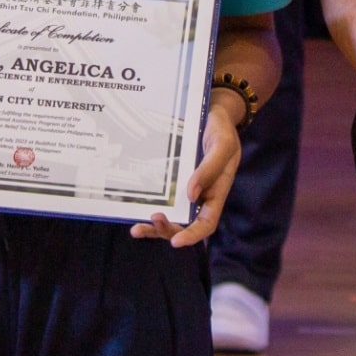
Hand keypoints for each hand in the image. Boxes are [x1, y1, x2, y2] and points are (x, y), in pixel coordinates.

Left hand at [132, 97, 240, 245]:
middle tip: (152, 219)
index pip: (207, 223)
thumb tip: (191, 195)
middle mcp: (200, 197)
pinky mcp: (173, 180)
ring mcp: (185, 190)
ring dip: (154, 227)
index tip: (176, 242)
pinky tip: (133, 210)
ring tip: (136, 229)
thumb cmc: (222, 130)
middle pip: (184, 224)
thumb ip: (209, 169)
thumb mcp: (222, 146)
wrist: (213, 114)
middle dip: (167, 230)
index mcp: (216, 193)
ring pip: (170, 216)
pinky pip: (162, 198)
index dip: (193, 235)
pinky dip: (148, 207)